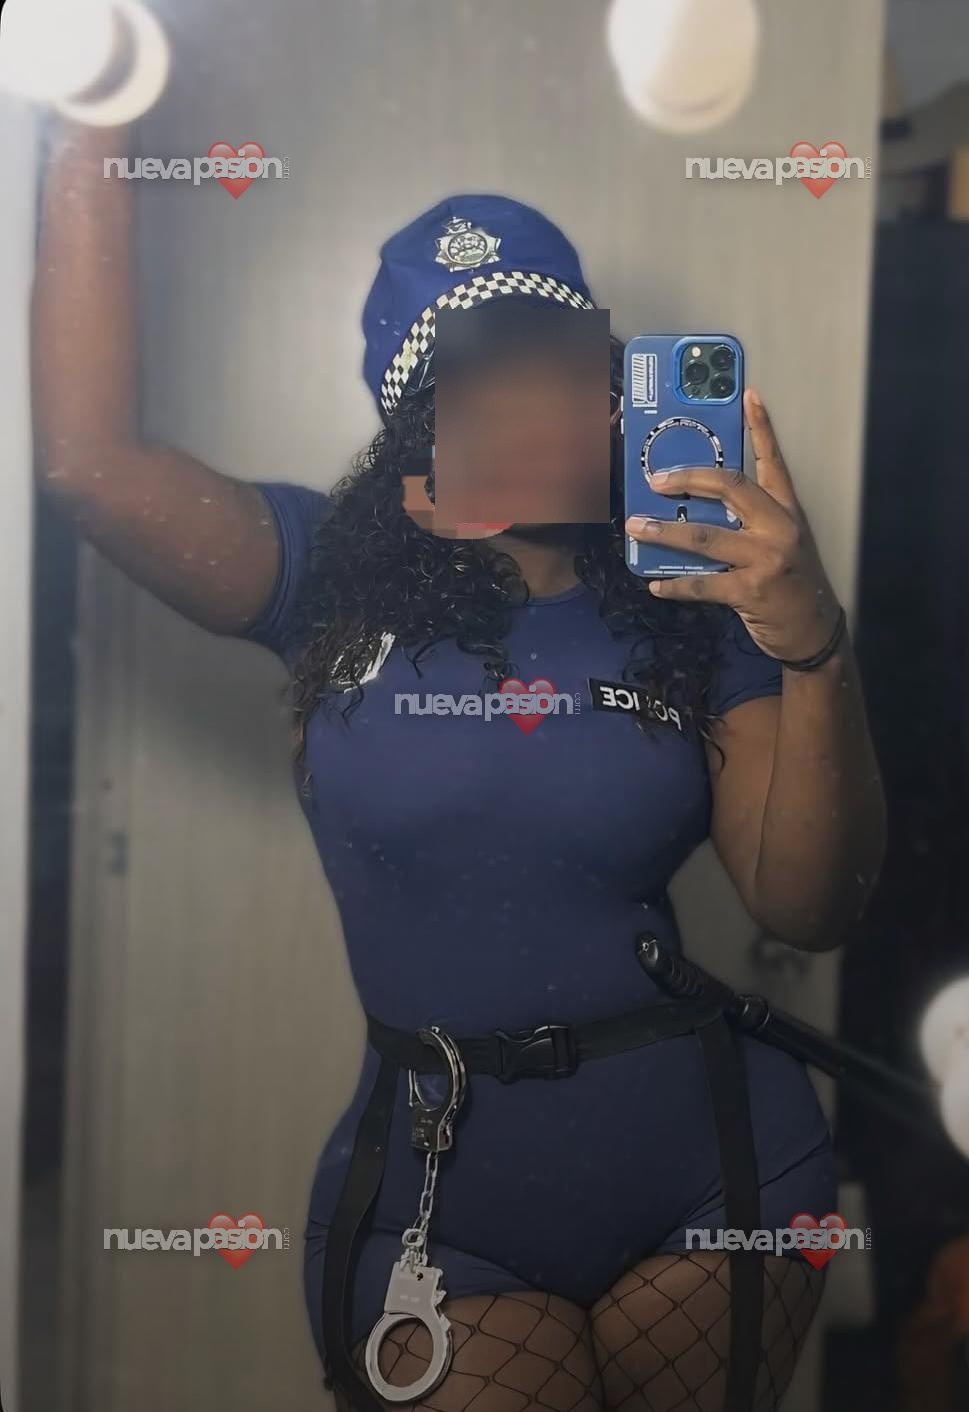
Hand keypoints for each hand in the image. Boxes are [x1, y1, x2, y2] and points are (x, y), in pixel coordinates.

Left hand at [624, 388, 842, 662]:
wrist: (813, 630)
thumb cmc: (791, 583)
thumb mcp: (781, 542)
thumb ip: (750, 521)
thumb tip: (697, 508)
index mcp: (787, 511)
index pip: (773, 462)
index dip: (762, 428)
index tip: (748, 395)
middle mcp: (779, 528)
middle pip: (731, 488)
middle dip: (689, 479)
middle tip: (656, 480)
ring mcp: (766, 559)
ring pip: (705, 537)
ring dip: (665, 532)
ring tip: (637, 528)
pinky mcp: (750, 591)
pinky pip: (702, 584)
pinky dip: (674, 585)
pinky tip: (655, 585)